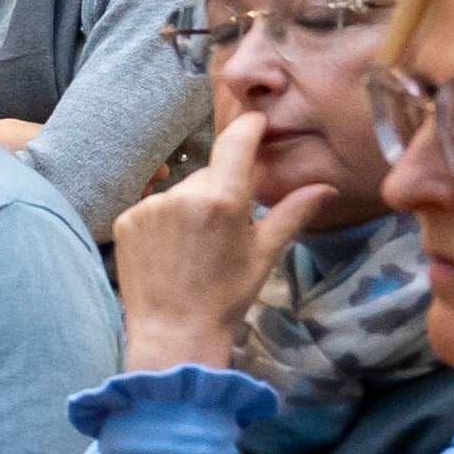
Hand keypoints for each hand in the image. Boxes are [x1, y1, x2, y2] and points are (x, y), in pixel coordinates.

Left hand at [107, 109, 325, 374]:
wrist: (174, 332)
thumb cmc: (226, 296)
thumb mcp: (264, 253)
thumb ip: (292, 213)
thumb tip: (327, 187)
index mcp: (222, 200)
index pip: (236, 142)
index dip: (248, 126)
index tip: (257, 121)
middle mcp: (182, 196)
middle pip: (210, 174)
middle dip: (222, 189)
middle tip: (227, 227)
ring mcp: (149, 207)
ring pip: (181, 190)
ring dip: (191, 206)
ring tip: (196, 246)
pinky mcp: (126, 219)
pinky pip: (153, 207)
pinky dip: (165, 220)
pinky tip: (172, 250)